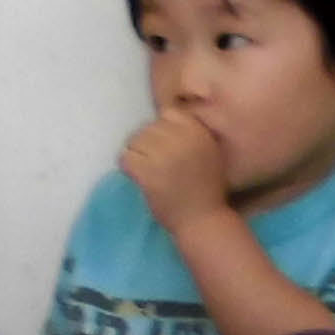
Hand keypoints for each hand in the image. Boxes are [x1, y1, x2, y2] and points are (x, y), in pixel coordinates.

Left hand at [118, 108, 231, 226]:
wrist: (203, 219)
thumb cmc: (206, 188)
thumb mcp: (209, 152)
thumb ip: (191, 133)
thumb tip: (163, 117)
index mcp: (199, 132)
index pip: (168, 115)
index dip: (165, 131)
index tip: (171, 148)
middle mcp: (182, 139)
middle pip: (148, 128)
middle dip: (149, 144)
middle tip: (158, 164)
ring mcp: (164, 156)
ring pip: (134, 142)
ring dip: (138, 156)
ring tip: (150, 172)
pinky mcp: (148, 172)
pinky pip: (125, 158)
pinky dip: (129, 168)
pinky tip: (141, 178)